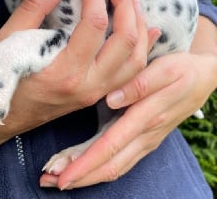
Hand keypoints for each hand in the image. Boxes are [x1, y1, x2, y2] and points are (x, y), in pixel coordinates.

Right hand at [0, 0, 158, 137]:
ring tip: (131, 2)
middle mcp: (88, 85)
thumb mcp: (9, 38)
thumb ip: (36, 6)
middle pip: (125, 42)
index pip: (94, 25)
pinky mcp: (99, 95)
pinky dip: (144, 50)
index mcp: (64, 70)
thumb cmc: (3, 77)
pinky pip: (132, 74)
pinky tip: (149, 31)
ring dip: (139, 27)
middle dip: (125, 7)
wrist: (4, 117)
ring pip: (136, 60)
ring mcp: (97, 93)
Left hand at [46, 48, 216, 189]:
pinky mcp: (146, 138)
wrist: (205, 77)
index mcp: (148, 117)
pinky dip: (101, 166)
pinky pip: (122, 159)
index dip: (86, 163)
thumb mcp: (165, 69)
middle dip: (80, 177)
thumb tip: (113, 100)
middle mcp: (146, 135)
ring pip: (116, 166)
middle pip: (111, 165)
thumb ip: (139, 84)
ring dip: (88, 175)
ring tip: (59, 177)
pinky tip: (85, 165)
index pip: (111, 146)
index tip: (63, 175)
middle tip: (49, 181)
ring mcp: (147, 140)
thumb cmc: (182, 70)